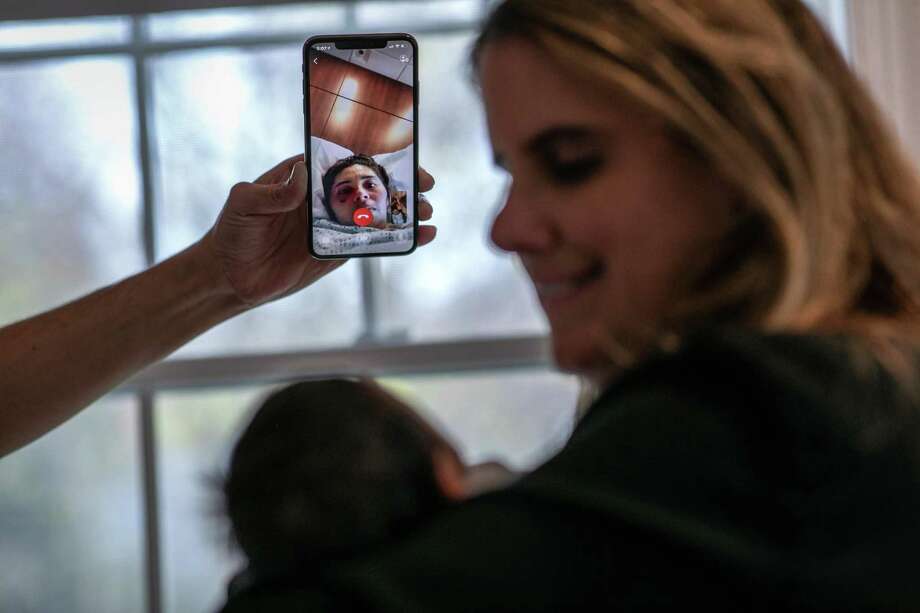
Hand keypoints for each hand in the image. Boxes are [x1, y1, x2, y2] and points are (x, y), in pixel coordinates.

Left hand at [203, 154, 436, 306]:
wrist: (230, 276)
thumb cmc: (233, 231)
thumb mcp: (244, 202)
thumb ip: (274, 192)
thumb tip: (302, 177)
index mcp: (305, 175)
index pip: (345, 158)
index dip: (374, 155)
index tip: (400, 155)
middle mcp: (324, 197)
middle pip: (369, 184)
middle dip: (400, 183)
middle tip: (426, 184)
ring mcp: (334, 225)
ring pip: (376, 214)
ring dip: (404, 212)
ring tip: (428, 212)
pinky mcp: (338, 252)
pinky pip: (371, 243)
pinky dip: (396, 240)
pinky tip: (420, 238)